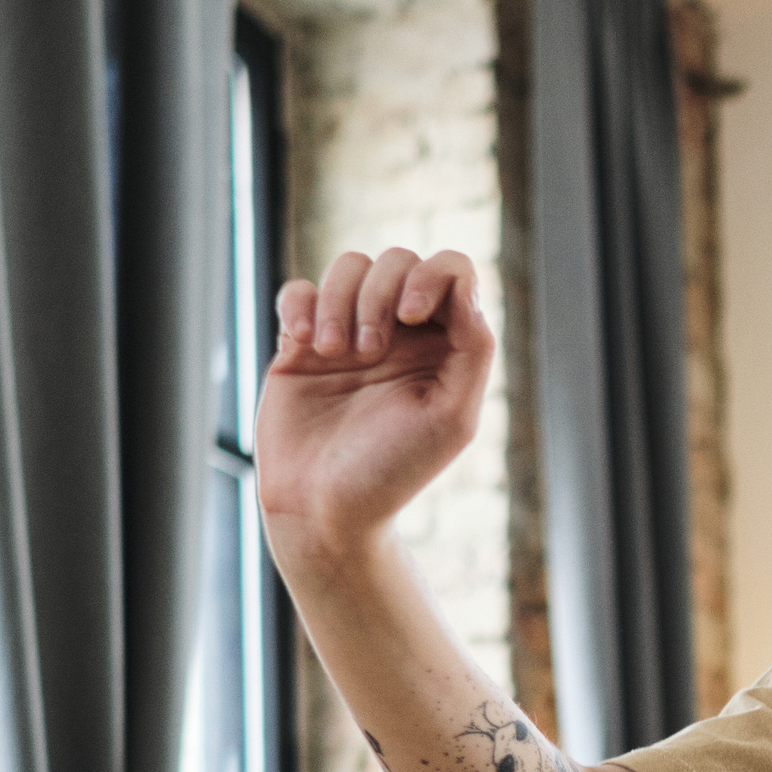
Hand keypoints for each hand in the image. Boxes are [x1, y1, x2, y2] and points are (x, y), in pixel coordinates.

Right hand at [256, 248, 491, 574]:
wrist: (323, 511)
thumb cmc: (393, 472)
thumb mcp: (452, 418)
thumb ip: (473, 349)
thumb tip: (466, 286)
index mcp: (443, 347)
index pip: (451, 272)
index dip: (432, 275)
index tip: (411, 315)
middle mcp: (399, 335)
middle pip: (397, 260)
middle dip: (380, 292)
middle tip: (370, 352)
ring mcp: (349, 335)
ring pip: (348, 267)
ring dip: (339, 300)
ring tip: (333, 353)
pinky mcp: (301, 346)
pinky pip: (298, 290)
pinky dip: (300, 304)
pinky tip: (303, 343)